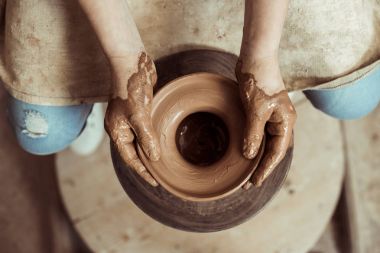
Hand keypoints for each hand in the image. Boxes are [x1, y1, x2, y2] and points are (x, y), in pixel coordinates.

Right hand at [105, 52, 159, 186]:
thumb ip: (146, 138)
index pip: (130, 158)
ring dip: (149, 151)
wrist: (131, 63)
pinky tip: (161, 142)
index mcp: (116, 132)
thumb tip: (154, 158)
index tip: (154, 181)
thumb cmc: (130, 88)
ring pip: (139, 141)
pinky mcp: (137, 111)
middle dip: (146, 164)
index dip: (142, 171)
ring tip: (161, 164)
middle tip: (159, 176)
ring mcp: (129, 119)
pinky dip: (152, 138)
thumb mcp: (139, 116)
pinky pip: (144, 130)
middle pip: (133, 152)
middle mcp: (121, 128)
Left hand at [236, 56, 295, 187]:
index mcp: (286, 122)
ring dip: (256, 157)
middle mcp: (281, 121)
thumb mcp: (256, 110)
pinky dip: (252, 144)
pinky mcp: (261, 112)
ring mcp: (271, 117)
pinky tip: (243, 151)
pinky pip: (258, 133)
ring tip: (245, 172)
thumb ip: (253, 134)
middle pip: (273, 150)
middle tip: (248, 182)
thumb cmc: (258, 81)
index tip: (254, 182)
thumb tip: (249, 155)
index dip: (266, 169)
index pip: (277, 152)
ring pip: (265, 143)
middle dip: (261, 167)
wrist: (254, 59)